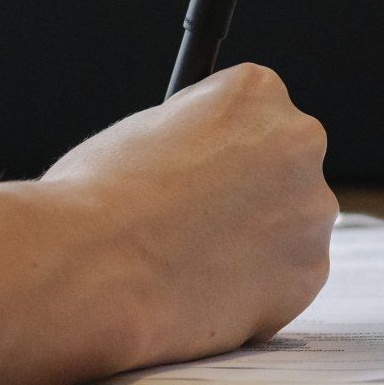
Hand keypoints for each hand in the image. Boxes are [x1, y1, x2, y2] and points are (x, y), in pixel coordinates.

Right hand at [0, 63, 333, 384]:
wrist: (75, 274)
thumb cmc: (74, 205)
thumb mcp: (122, 139)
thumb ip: (172, 144)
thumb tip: (166, 161)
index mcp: (254, 88)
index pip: (253, 114)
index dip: (208, 156)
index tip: (178, 185)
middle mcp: (301, 140)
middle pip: (282, 168)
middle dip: (241, 197)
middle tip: (176, 230)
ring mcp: (310, 210)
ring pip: (286, 227)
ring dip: (246, 247)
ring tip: (175, 264)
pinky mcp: (303, 276)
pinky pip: (282, 281)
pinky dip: (246, 293)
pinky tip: (193, 296)